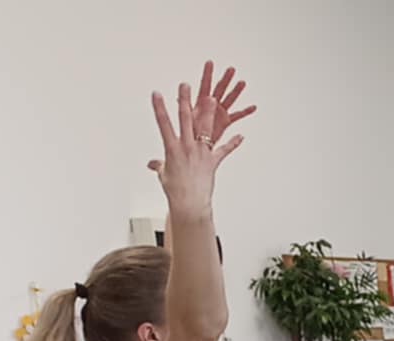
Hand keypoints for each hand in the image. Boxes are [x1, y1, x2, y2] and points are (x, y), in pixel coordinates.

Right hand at [148, 62, 253, 209]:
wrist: (189, 202)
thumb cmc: (175, 189)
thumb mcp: (164, 174)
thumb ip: (160, 165)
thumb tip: (153, 164)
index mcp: (171, 149)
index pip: (163, 124)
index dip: (159, 108)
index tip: (156, 94)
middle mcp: (187, 147)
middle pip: (185, 120)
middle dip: (184, 101)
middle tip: (184, 85)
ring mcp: (201, 153)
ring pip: (205, 128)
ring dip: (209, 112)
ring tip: (213, 97)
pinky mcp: (213, 161)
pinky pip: (224, 150)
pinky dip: (233, 144)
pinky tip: (241, 136)